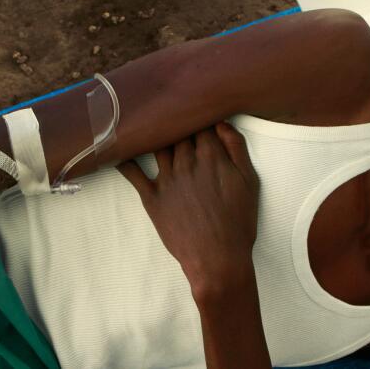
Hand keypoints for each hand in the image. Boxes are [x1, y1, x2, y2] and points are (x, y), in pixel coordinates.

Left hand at [118, 123, 259, 293]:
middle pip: (178, 131)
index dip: (199, 115)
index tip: (196, 110)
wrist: (217, 258)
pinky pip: (132, 173)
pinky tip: (119, 147)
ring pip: (157, 144)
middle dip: (177, 120)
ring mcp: (166, 179)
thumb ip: (237, 148)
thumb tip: (222, 123)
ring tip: (149, 122)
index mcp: (212, 157)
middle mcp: (186, 163)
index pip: (201, 124)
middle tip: (172, 112)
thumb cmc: (238, 222)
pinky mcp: (151, 197)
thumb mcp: (249, 182)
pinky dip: (125, 159)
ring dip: (154, 133)